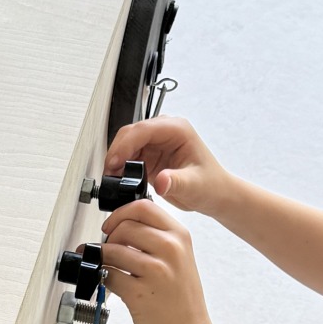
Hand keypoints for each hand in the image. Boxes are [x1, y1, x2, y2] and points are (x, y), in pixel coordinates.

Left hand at [101, 199, 212, 323]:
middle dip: (110, 238)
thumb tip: (121, 225)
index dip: (121, 213)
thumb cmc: (180, 297)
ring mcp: (155, 272)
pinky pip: (110, 275)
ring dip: (102, 258)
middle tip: (108, 249)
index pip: (144, 207)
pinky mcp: (139, 292)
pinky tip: (109, 281)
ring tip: (106, 266)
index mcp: (180, 236)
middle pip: (125, 227)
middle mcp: (170, 250)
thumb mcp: (179, 258)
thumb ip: (156, 238)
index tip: (111, 225)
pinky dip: (103, 277)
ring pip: (113, 251)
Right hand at [105, 116, 230, 216]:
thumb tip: (160, 181)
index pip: (143, 129)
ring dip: (116, 160)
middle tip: (109, 173)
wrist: (213, 194)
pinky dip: (120, 167)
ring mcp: (156, 142)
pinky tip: (120, 179)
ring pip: (126, 144)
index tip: (114, 162)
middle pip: (130, 133)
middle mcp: (165, 131)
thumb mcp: (194, 185)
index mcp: (177, 129)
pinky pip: (128, 156)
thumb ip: (176, 182)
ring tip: (113, 179)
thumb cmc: (210, 185)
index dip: (125, 144)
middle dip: (116, 152)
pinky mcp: (149, 154)